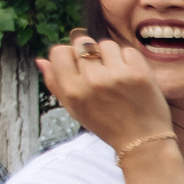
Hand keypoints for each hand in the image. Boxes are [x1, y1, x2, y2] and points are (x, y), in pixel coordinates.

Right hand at [38, 31, 173, 158]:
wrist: (142, 141)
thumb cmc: (106, 125)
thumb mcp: (75, 109)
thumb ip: (56, 84)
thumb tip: (41, 60)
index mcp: (73, 90)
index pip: (59, 51)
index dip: (68, 55)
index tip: (78, 65)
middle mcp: (93, 81)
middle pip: (82, 42)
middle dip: (89, 52)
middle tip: (99, 69)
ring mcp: (117, 76)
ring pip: (106, 44)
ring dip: (110, 56)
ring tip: (116, 75)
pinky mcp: (139, 73)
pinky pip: (128, 51)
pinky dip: (129, 61)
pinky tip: (131, 77)